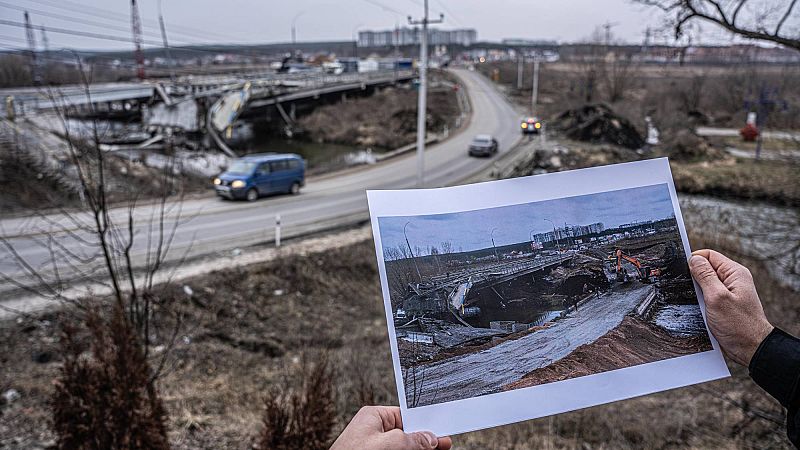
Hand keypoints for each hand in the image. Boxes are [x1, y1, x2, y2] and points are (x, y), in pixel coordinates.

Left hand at [331, 406, 451, 449]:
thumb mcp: (391, 443)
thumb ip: (413, 440)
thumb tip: (429, 439)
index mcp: (373, 418)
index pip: (405, 416)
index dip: (424, 423)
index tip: (440, 431)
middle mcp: (373, 432)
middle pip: (406, 434)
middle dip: (424, 440)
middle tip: (443, 445)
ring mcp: (373, 447)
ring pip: (403, 447)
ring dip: (418, 449)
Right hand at [689, 249, 773, 365]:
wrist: (750, 349)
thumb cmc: (739, 325)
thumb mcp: (717, 297)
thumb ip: (705, 276)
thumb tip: (694, 259)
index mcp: (734, 273)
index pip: (709, 255)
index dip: (694, 260)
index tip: (683, 271)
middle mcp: (732, 281)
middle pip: (705, 269)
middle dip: (694, 279)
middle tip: (692, 292)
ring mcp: (728, 293)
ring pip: (704, 284)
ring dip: (697, 293)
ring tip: (699, 305)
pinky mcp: (723, 304)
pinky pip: (706, 297)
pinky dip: (700, 302)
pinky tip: (700, 311)